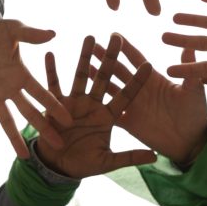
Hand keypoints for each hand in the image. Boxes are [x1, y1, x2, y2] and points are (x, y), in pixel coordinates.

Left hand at [0, 14, 71, 157]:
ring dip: (14, 138)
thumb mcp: (15, 30)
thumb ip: (31, 34)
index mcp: (22, 74)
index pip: (42, 94)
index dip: (55, 107)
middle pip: (29, 112)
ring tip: (25, 157)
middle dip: (43, 128)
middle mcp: (11, 87)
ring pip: (6, 120)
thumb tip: (53, 33)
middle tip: (58, 145)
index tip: (69, 121)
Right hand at [36, 34, 155, 178]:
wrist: (58, 168)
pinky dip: (51, 70)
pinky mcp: (55, 106)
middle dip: (110, 58)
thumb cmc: (84, 164)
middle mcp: (93, 105)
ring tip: (89, 37)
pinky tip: (50, 53)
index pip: (126, 95)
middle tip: (116, 38)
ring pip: (82, 75)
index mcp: (108, 116)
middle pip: (105, 77)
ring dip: (85, 57)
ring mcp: (75, 103)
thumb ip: (130, 157)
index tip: (149, 64)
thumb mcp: (109, 162)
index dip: (137, 81)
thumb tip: (156, 157)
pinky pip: (53, 85)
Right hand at [92, 36, 206, 165]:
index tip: (114, 34)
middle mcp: (140, 89)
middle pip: (119, 70)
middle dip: (106, 57)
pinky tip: (86, 97)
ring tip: (85, 65)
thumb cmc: (195, 113)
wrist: (191, 142)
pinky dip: (98, 105)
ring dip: (98, 77)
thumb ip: (188, 70)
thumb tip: (189, 45)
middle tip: (92, 44)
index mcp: (153, 79)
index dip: (126, 47)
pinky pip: (110, 111)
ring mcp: (132, 105)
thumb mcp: (194, 90)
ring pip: (110, 87)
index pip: (137, 59)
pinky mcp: (128, 122)